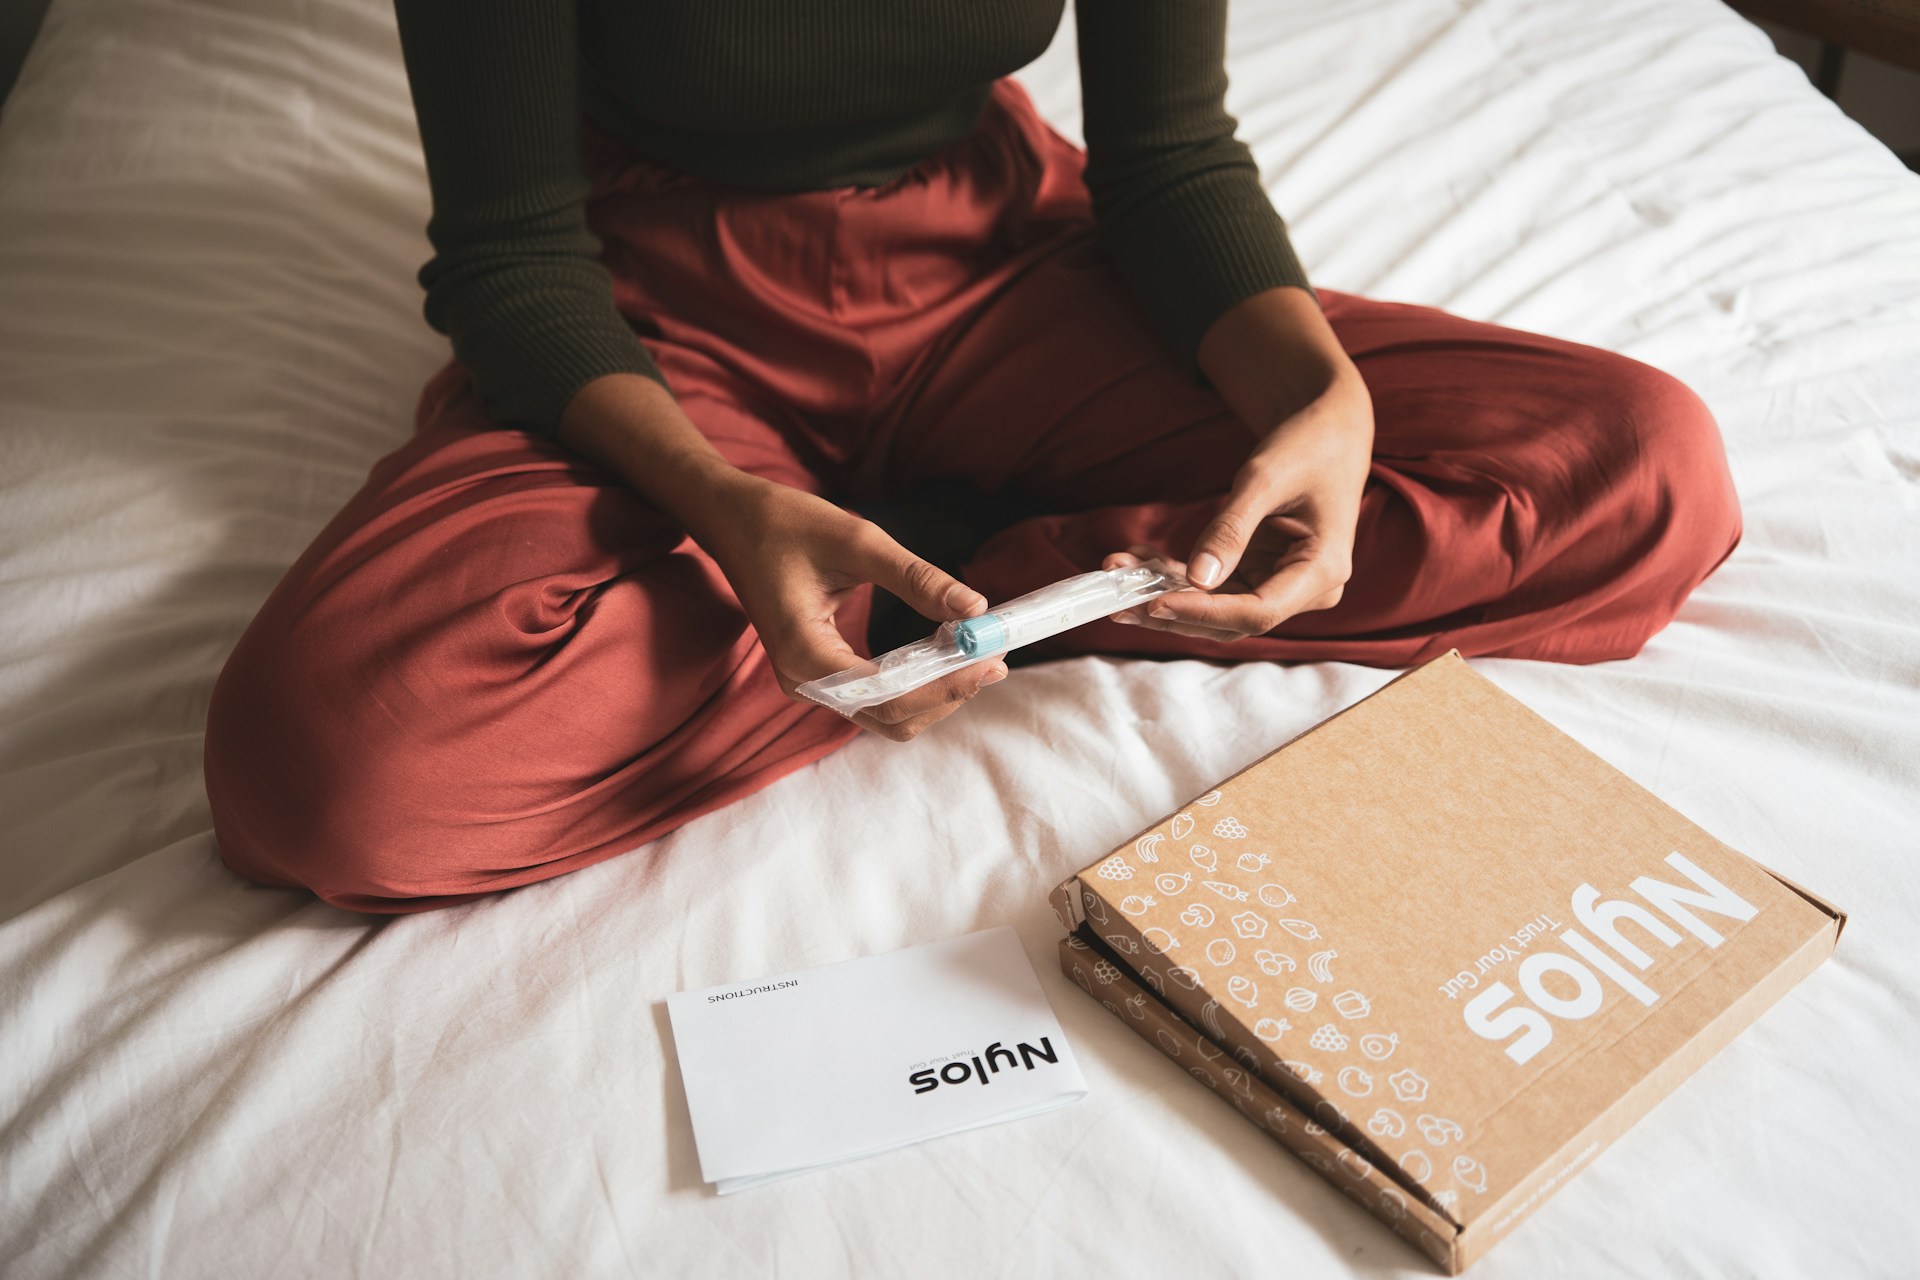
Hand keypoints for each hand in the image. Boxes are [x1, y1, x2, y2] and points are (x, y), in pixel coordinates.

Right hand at [698, 474, 1008, 740]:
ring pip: (890, 715)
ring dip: (938, 692)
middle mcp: (805, 682)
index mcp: (805, 653)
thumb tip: (976, 608)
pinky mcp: (824, 674)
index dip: (946, 683)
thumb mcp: (856, 539)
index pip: (889, 693)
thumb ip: (916, 578)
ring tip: (979, 653)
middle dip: (949, 693)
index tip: (991, 658)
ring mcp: (813, 683)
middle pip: (893, 717)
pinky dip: (919, 683)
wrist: (735, 522)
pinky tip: (948, 652)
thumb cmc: (786, 524)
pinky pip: (879, 696)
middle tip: (996, 657)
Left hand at [1108, 288, 1374, 640]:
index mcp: (1321, 572)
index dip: (1203, 612)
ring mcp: (1282, 584)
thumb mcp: (1265, 479)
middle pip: (1232, 621)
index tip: (1154, 602)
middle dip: (1172, 611)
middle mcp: (1305, 590)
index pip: (1256, 613)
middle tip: (1117, 601)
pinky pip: (1214, 587)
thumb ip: (1231, 530)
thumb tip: (1197, 579)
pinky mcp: (1261, 574)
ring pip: (1217, 608)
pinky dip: (1177, 577)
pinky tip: (1140, 559)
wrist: (1329, 431)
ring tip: (1118, 573)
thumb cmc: (1307, 445)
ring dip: (1165, 595)